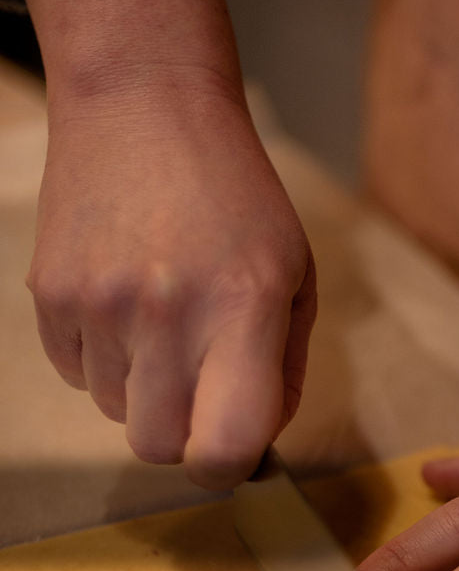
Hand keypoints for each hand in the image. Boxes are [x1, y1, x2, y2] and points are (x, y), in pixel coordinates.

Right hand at [28, 75, 315, 488]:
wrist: (145, 105)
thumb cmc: (236, 196)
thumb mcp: (294, 274)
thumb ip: (285, 369)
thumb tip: (258, 444)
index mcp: (242, 307)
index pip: (222, 447)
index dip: (228, 465)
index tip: (235, 446)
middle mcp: (166, 312)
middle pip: (156, 447)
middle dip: (183, 433)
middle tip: (201, 384)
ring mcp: (98, 304)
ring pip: (116, 412)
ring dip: (144, 389)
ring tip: (165, 320)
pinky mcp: (50, 295)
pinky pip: (77, 375)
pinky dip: (105, 357)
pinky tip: (127, 299)